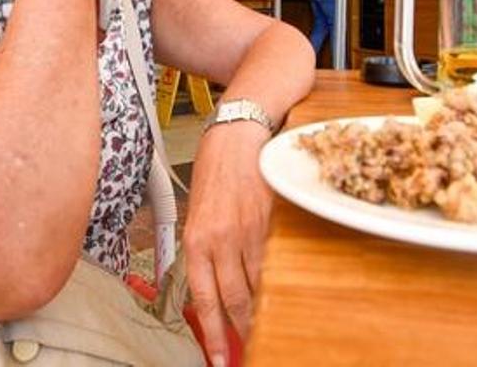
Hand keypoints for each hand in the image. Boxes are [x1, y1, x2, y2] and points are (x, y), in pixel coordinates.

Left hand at [183, 122, 272, 366]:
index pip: (205, 300)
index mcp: (196, 240)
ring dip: (261, 307)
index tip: (221, 358)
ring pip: (257, 284)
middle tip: (248, 347)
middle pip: (234, 299)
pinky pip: (274, 261)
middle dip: (242, 329)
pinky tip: (281, 290)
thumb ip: (203, 246)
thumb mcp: (197, 210)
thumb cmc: (216, 168)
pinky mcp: (270, 221)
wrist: (238, 133)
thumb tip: (212, 282)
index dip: (214, 335)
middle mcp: (220, 239)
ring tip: (265, 323)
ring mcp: (247, 231)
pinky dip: (277, 280)